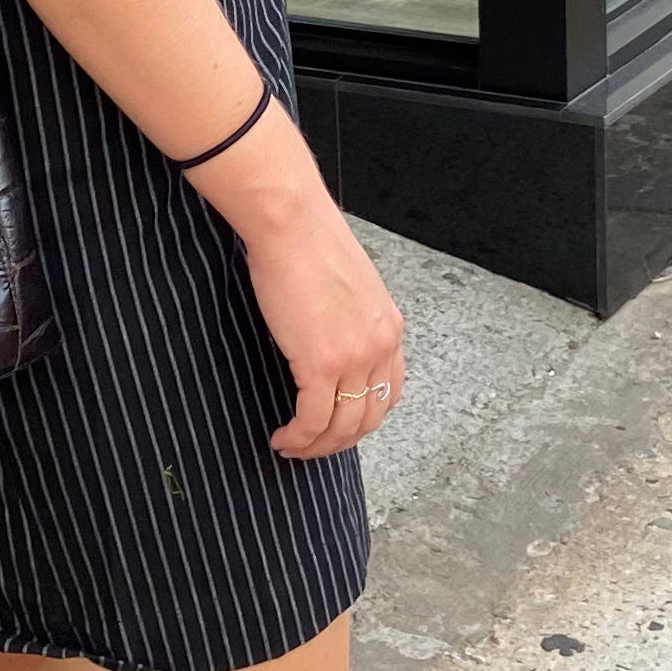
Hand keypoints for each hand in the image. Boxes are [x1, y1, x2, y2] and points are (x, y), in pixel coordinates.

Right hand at [187, 113, 406, 454]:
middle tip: (311, 446)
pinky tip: (282, 438)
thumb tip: (329, 340)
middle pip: (368, 418)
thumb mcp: (348, 286)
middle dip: (338, 441)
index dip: (362, 417)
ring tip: (291, 447)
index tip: (337, 425)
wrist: (291, 223)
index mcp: (390, 327)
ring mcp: (354, 358)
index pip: (389, 391)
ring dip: (316, 446)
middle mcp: (381, 346)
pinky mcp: (321, 363)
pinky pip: (313, 419)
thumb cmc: (308, 241)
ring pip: (342, 426)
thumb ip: (350, 319)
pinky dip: (298, 437)